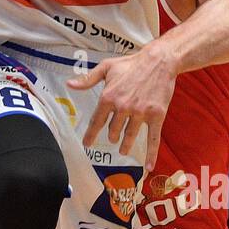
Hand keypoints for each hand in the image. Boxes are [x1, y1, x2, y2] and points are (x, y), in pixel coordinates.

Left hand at [67, 41, 176, 172]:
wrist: (159, 61)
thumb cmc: (131, 63)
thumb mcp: (106, 67)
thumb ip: (88, 79)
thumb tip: (70, 84)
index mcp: (109, 97)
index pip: (97, 121)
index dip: (91, 134)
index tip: (87, 144)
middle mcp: (123, 107)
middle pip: (114, 130)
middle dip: (112, 135)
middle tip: (113, 138)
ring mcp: (140, 113)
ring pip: (130, 136)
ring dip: (125, 145)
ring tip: (123, 150)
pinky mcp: (156, 116)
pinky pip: (153, 139)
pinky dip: (151, 154)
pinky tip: (149, 167)